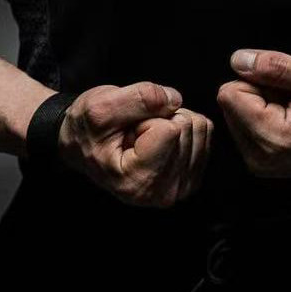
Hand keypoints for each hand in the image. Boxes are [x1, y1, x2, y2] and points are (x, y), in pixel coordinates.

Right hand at [57, 81, 213, 208]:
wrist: (84, 144)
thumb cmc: (88, 128)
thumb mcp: (101, 106)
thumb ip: (139, 98)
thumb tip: (175, 100)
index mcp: (137, 181)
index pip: (170, 129)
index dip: (147, 117)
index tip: (127, 131)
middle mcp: (163, 193)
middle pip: (187, 127)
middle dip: (160, 119)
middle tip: (135, 132)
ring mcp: (180, 188)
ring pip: (200, 127)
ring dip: (171, 121)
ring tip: (144, 136)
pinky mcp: (192, 177)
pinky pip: (206, 132)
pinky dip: (183, 125)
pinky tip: (159, 138)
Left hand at [217, 50, 290, 178]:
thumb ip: (277, 67)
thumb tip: (239, 60)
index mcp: (271, 137)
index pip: (229, 92)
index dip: (259, 79)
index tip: (288, 88)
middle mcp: (259, 157)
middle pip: (232, 103)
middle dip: (261, 92)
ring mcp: (260, 162)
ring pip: (238, 112)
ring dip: (265, 103)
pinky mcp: (262, 161)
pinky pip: (248, 124)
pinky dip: (267, 115)